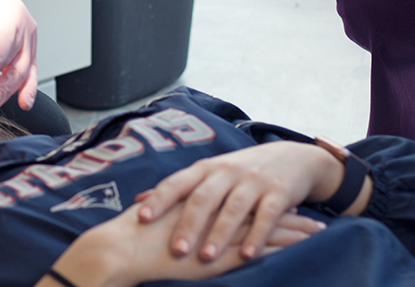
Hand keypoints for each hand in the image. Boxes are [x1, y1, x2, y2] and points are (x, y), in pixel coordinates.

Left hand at [0, 0, 37, 113]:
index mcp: (10, 12)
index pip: (3, 40)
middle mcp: (25, 27)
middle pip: (14, 60)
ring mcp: (29, 42)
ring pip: (22, 71)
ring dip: (6, 92)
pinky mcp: (27, 55)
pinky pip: (30, 74)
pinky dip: (26, 90)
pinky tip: (23, 104)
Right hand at [49, 201, 324, 286]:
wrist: (125, 247)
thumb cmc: (131, 238)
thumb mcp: (155, 219)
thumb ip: (167, 213)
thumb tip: (167, 215)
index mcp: (197, 198)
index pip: (234, 195)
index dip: (255, 195)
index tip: (274, 195)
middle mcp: (214, 207)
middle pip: (256, 203)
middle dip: (283, 206)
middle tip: (305, 206)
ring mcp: (221, 226)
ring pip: (267, 221)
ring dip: (295, 226)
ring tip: (319, 228)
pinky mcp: (226, 248)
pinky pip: (264, 243)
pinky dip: (286, 242)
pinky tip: (305, 245)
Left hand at [134, 141, 340, 261]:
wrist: (291, 157)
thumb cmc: (239, 171)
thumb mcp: (208, 173)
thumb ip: (177, 187)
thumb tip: (138, 199)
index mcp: (204, 168)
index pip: (176, 183)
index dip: (159, 200)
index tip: (141, 218)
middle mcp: (226, 172)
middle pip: (203, 198)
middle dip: (188, 225)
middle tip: (176, 250)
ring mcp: (252, 182)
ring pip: (232, 209)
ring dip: (219, 235)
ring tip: (206, 258)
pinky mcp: (278, 193)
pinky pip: (266, 216)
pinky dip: (256, 237)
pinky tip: (247, 255)